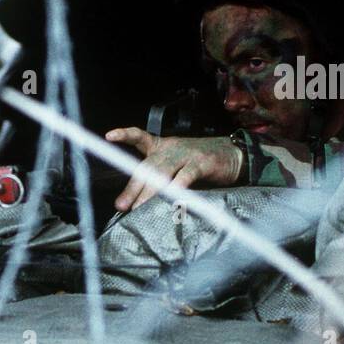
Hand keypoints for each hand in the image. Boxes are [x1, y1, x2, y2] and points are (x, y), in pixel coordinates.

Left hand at [104, 127, 243, 211]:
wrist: (234, 153)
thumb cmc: (201, 162)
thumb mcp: (176, 164)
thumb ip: (157, 177)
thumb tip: (135, 200)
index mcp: (162, 146)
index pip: (140, 136)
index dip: (125, 135)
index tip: (109, 137)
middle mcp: (171, 148)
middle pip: (146, 166)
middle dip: (132, 187)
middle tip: (122, 204)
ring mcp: (186, 154)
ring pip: (162, 172)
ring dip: (149, 192)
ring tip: (139, 207)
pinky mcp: (202, 162)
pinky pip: (186, 175)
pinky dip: (177, 186)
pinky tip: (171, 197)